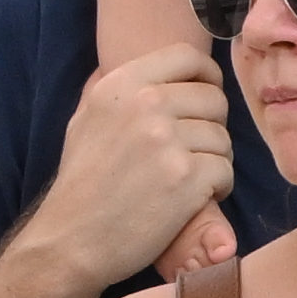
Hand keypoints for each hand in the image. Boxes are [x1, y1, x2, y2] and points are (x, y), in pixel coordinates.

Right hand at [34, 38, 232, 297]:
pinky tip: (189, 199)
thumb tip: (138, 57)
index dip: (207, 77)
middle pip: (215, 100)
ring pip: (224, 138)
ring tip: (182, 180)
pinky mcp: (187, 176)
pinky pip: (226, 171)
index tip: (204, 98)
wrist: (70, 240)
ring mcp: (167, 140)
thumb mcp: (85, 121)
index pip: (188, 57)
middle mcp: (144, 105)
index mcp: (119, 85)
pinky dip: (216, 188)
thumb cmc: (82, 183)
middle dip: (210, 128)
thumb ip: (116, 89)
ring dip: (213, 161)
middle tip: (187, 154)